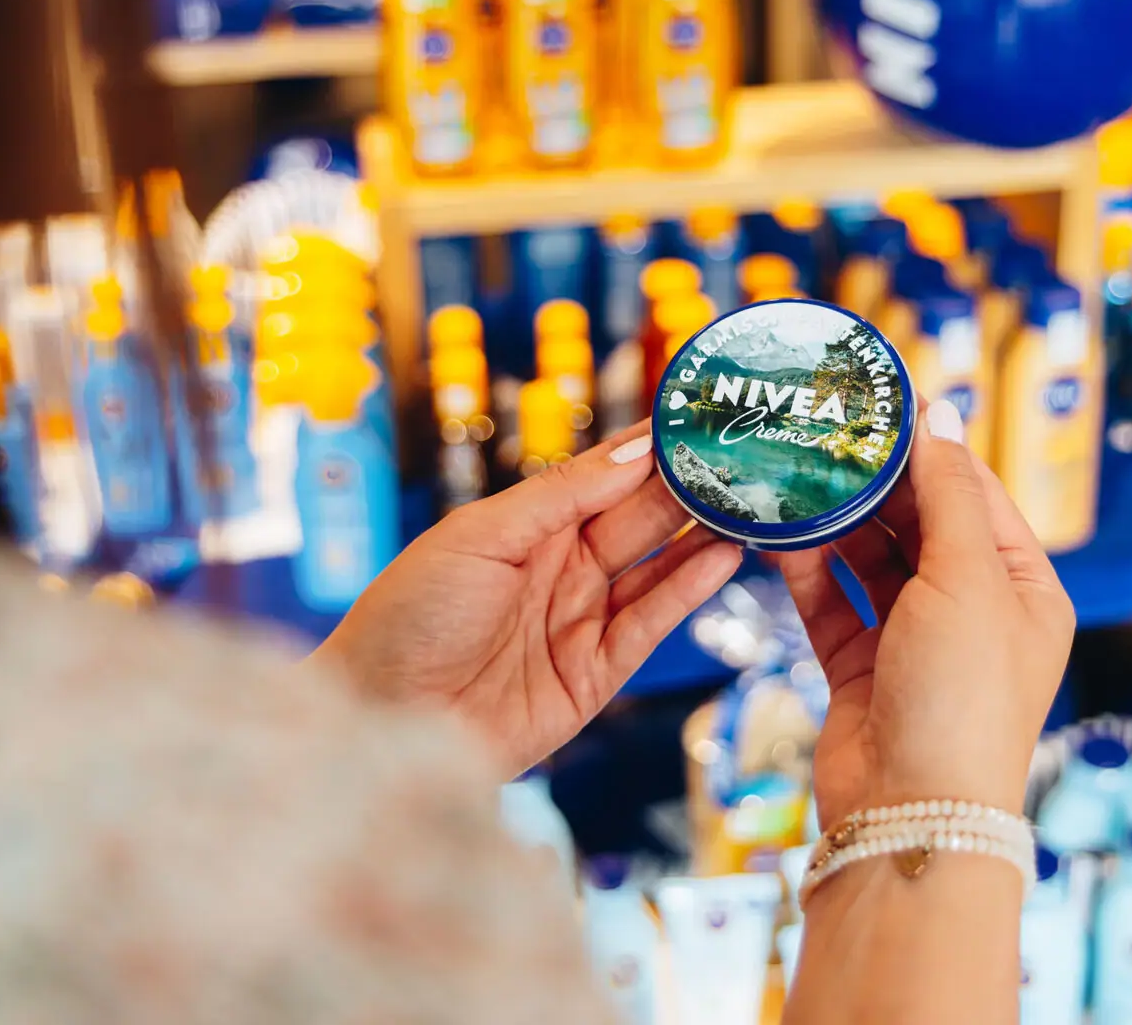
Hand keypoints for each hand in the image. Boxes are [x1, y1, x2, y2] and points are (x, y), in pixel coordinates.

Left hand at [316, 422, 743, 774]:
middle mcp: (560, 568)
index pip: (602, 476)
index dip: (649, 448)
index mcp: (526, 526)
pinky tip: (721, 556)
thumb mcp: (480, 536)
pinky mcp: (595, 675)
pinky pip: (651, 624)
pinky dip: (687, 589)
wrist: (382, 717)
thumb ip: (561, 494)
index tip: (700, 415)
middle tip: (743, 453)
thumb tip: (635, 450)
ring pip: (655, 567)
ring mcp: (580, 620)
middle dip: (687, 485)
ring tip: (750, 501)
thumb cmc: (408, 616)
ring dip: (700, 534)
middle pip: (638, 517)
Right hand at [773, 400, 1073, 827]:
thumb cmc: (962, 697)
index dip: (931, 447)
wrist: (911, 814)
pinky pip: (833, 604)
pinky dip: (808, 569)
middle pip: (920, 524)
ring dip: (836, 521)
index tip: (880, 403)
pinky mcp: (861, 671)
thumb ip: (947, 492)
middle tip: (823, 429)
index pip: (976, 494)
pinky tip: (777, 531)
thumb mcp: (967, 578)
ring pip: (870, 562)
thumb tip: (942, 411)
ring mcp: (915, 643)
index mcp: (1024, 589)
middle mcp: (974, 613)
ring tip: (794, 470)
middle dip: (875, 481)